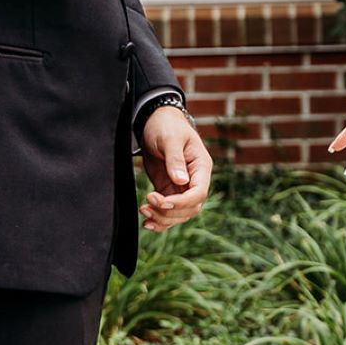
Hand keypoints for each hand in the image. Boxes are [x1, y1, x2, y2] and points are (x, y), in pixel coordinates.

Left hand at [138, 106, 210, 231]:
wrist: (156, 122)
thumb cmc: (166, 126)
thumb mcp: (170, 139)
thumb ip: (175, 159)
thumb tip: (181, 181)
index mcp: (201, 167)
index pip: (198, 193)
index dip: (181, 202)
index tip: (160, 201)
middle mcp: (195, 180)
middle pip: (190, 208)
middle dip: (169, 212)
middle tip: (146, 205)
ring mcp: (182, 186)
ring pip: (179, 214)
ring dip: (162, 218)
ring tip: (144, 211)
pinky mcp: (169, 190)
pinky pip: (169, 211)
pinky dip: (159, 219)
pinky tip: (147, 222)